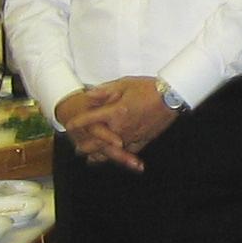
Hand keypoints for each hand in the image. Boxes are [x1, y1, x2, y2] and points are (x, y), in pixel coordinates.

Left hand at [58, 77, 176, 170]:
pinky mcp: (142, 141)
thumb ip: (104, 91)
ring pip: (109, 152)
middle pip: (95, 143)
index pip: (88, 120)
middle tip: (77, 147)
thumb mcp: (124, 84)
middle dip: (84, 146)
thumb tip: (87, 96)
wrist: (172, 96)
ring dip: (98, 155)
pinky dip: (118, 157)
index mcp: (114, 113)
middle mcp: (120, 128)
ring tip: (90, 158)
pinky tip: (115, 158)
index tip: (69, 125)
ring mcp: (131, 137)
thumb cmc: (148, 88)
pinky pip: (127, 154)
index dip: (76, 123)